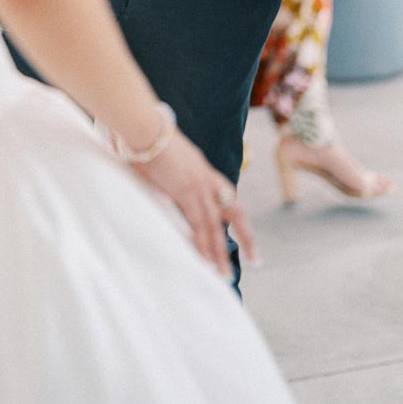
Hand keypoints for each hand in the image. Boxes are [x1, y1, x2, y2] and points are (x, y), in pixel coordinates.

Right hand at [134, 131, 257, 278]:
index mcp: (203, 168)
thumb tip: (160, 178)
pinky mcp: (185, 192)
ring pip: (215, 225)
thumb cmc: (149, 138)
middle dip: (246, 236)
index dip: (235, 215)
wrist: (146, 128)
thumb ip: (171, 170)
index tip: (242, 233)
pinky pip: (197, 224)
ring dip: (220, 252)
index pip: (226, 195)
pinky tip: (206, 261)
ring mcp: (198, 186)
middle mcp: (206, 178)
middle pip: (234, 211)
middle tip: (256, 260)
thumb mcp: (167, 156)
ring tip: (225, 275)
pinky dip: (202, 244)